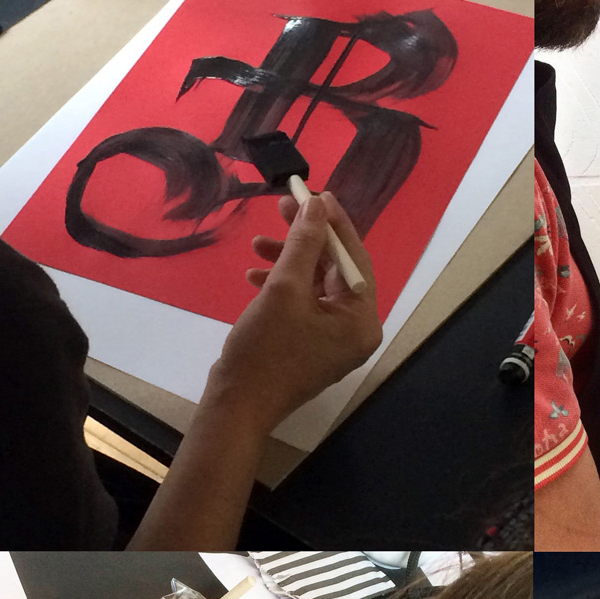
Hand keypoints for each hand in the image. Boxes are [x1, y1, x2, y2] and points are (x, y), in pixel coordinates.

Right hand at [207, 191, 381, 431]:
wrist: (237, 405)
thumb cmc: (265, 349)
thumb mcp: (284, 289)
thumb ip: (303, 243)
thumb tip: (317, 205)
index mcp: (362, 321)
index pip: (355, 259)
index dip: (335, 224)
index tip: (315, 194)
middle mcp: (356, 331)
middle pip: (336, 270)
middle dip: (307, 239)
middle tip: (281, 208)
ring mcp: (334, 340)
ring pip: (316, 285)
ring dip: (289, 261)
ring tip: (257, 245)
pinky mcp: (311, 344)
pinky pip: (304, 305)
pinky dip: (283, 287)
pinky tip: (255, 276)